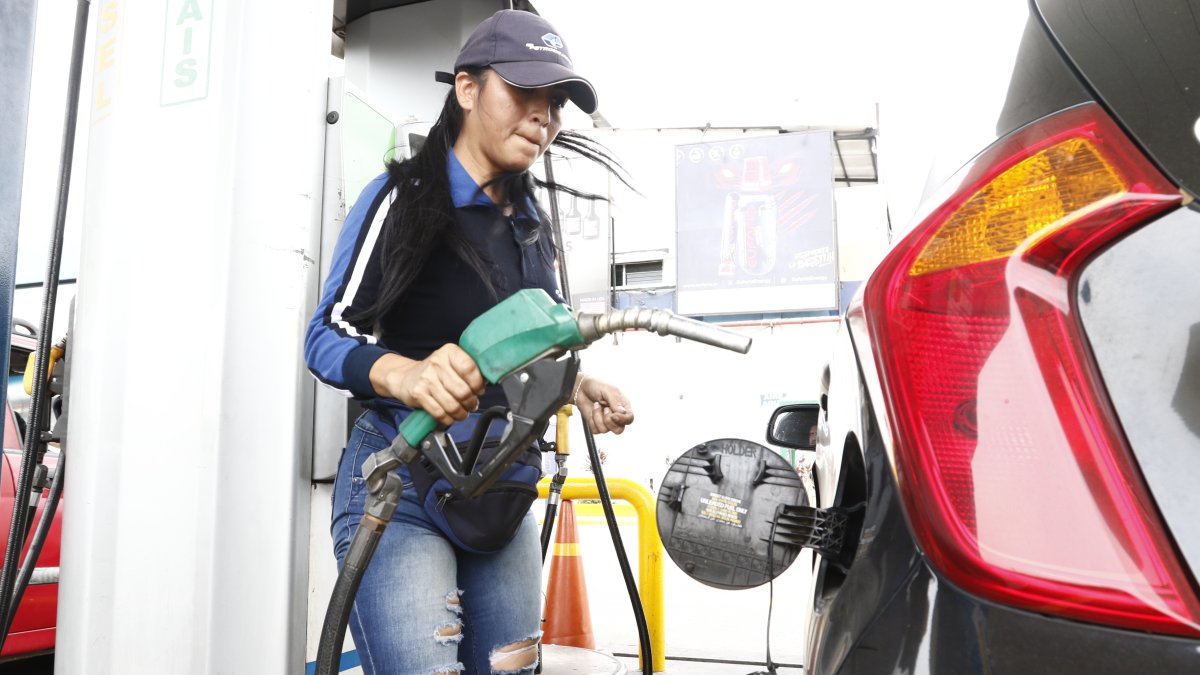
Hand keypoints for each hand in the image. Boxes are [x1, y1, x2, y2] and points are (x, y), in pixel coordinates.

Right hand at [370, 345, 485, 425]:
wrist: (405, 377)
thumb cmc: (434, 372)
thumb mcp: (450, 363)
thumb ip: (467, 370)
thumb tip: (486, 383)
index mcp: (449, 351)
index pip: (470, 369)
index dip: (478, 384)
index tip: (479, 390)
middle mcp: (437, 362)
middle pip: (463, 391)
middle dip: (471, 403)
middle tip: (471, 405)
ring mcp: (426, 378)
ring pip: (452, 404)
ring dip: (461, 413)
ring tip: (462, 412)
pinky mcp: (418, 393)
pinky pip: (439, 412)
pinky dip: (448, 419)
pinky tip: (450, 417)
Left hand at [574, 375, 633, 434]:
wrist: (581, 387)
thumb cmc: (597, 386)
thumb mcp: (608, 390)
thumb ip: (616, 401)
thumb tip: (623, 413)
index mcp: (623, 406)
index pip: (629, 419)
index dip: (623, 420)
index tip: (613, 415)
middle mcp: (616, 416)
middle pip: (619, 430)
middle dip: (609, 422)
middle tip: (605, 409)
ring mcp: (606, 421)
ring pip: (605, 430)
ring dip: (598, 417)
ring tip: (596, 405)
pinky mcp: (596, 424)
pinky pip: (595, 430)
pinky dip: (592, 420)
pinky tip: (592, 410)